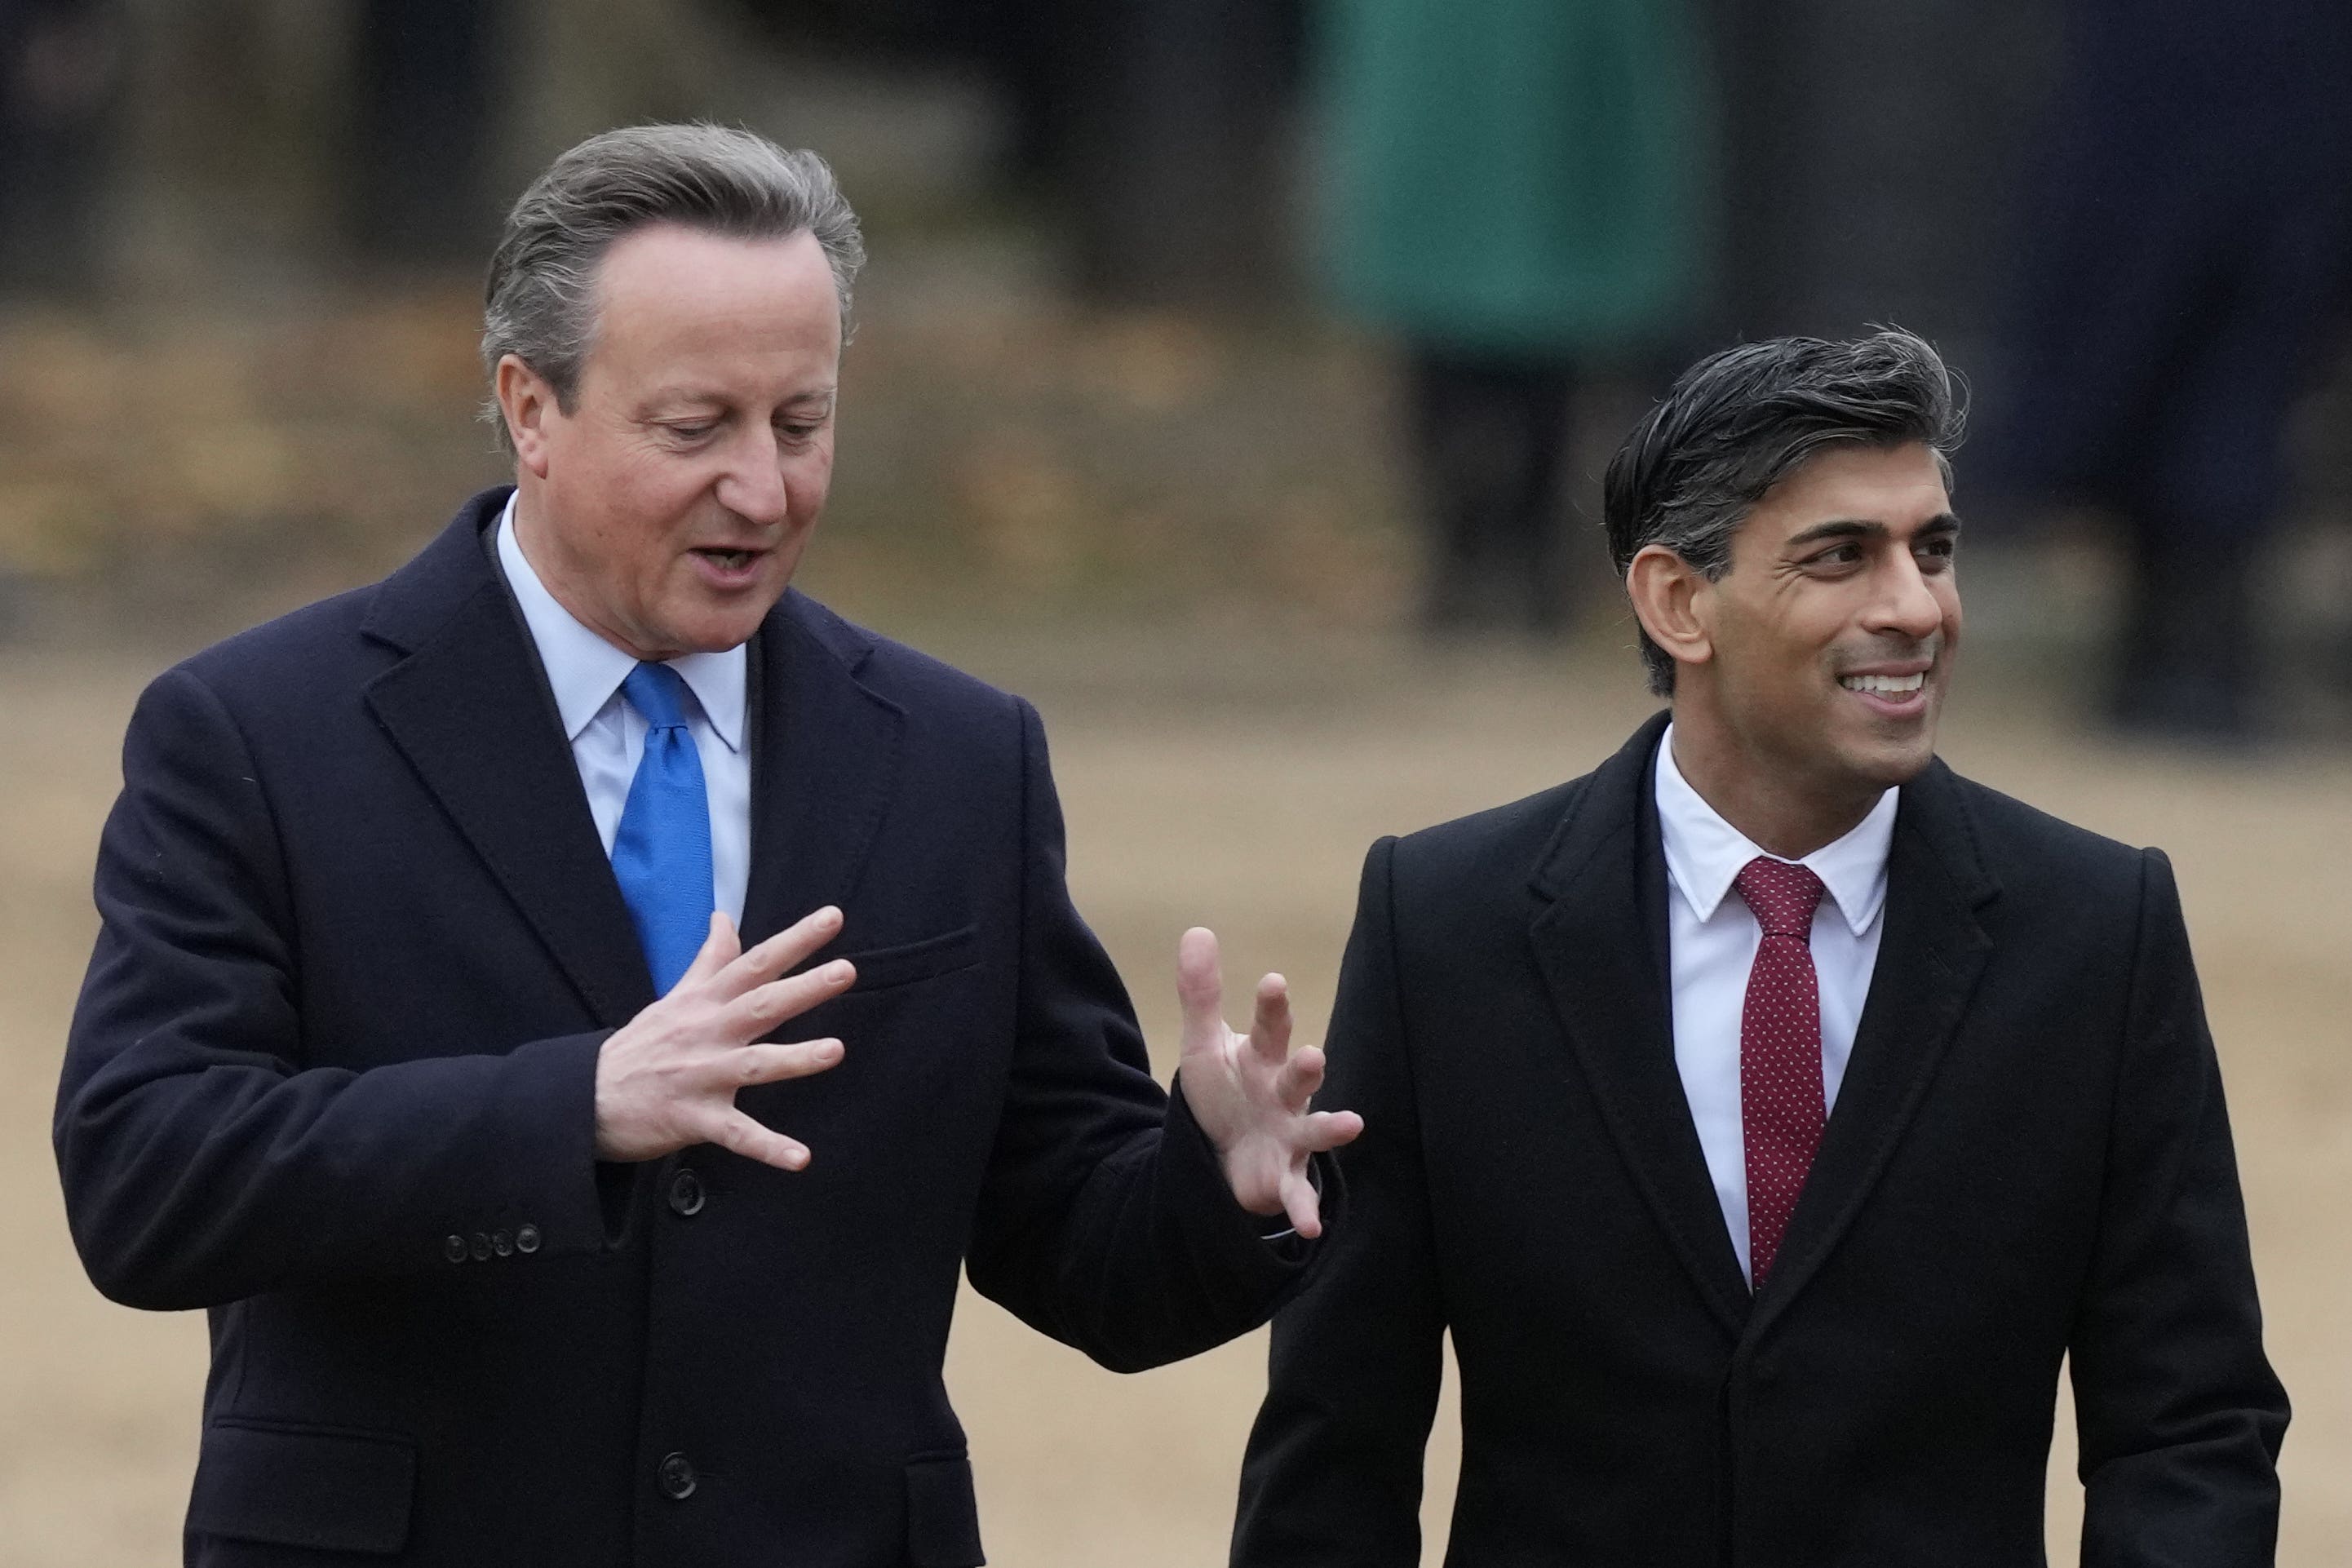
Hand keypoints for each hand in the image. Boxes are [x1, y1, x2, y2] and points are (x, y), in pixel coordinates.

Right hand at [594, 906, 853, 1171]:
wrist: (586, 1098)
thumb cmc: (640, 1047)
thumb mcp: (674, 997)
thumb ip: (708, 961)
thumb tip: (725, 919)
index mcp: (704, 1002)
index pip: (754, 963)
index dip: (794, 940)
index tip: (833, 918)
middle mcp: (706, 1033)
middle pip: (760, 1005)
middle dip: (803, 988)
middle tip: (847, 970)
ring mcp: (701, 1076)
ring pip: (754, 1064)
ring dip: (795, 1059)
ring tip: (836, 1051)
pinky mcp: (694, 1118)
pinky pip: (737, 1134)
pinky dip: (767, 1147)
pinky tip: (800, 1158)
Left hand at [1172, 927, 1363, 1237]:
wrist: (1226, 1153)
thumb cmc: (1225, 1092)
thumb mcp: (1204, 1045)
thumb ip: (1201, 993)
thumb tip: (1197, 930)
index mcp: (1264, 1059)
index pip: (1270, 1027)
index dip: (1272, 1007)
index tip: (1272, 982)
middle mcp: (1284, 1094)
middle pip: (1298, 1077)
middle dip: (1307, 1066)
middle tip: (1315, 1055)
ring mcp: (1289, 1135)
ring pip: (1314, 1129)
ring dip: (1331, 1128)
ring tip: (1352, 1125)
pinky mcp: (1283, 1177)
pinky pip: (1298, 1193)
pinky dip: (1305, 1209)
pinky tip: (1311, 1227)